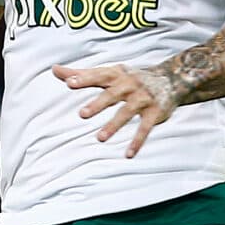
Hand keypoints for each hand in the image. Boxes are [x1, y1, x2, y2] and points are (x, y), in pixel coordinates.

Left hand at [57, 62, 178, 157]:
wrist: (170, 79)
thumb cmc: (129, 78)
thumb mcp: (108, 73)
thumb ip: (81, 74)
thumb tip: (54, 70)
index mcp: (116, 75)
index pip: (98, 76)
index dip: (84, 79)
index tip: (69, 83)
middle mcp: (129, 85)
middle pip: (112, 94)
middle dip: (97, 104)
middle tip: (82, 114)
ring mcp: (143, 99)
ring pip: (127, 112)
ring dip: (114, 125)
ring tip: (100, 138)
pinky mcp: (155, 112)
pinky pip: (145, 128)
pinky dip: (137, 142)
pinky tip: (128, 154)